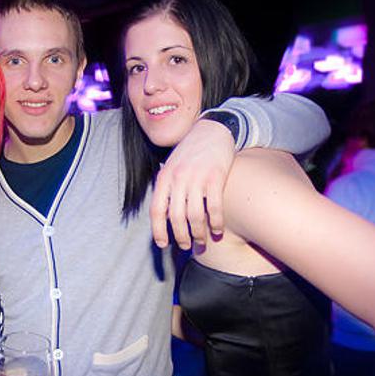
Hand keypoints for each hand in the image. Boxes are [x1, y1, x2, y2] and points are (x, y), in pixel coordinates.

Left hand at [150, 119, 234, 249]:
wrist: (212, 130)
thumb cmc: (191, 153)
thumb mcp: (172, 167)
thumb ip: (167, 188)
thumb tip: (164, 216)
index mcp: (164, 178)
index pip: (157, 210)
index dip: (158, 231)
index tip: (163, 244)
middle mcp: (178, 178)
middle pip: (176, 217)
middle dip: (181, 236)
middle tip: (186, 245)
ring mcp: (197, 178)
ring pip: (194, 216)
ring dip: (199, 234)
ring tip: (202, 241)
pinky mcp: (216, 177)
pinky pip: (214, 208)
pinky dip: (216, 223)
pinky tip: (218, 230)